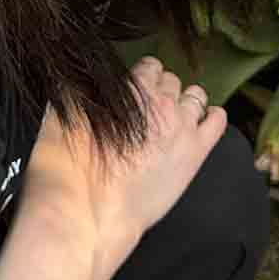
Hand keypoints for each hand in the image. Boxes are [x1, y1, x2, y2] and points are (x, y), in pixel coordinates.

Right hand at [24, 56, 226, 279]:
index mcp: (131, 87)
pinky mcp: (195, 154)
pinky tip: (202, 124)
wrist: (90, 213)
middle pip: (171, 80)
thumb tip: (83, 82)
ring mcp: (182, 126)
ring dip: (186, 102)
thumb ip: (79, 91)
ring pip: (195, 95)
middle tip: (150, 112)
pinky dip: (211, 117)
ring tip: (174, 119)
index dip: (142, 78)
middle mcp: (160, 100)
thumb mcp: (62, 114)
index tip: (137, 92)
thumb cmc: (70, 168)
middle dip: (162, 91)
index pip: (149, 66)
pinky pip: (217, 121)